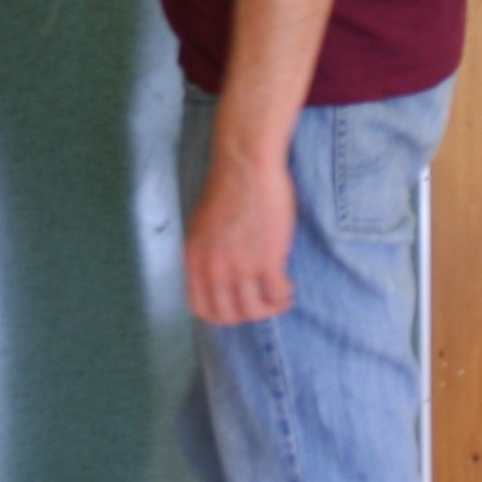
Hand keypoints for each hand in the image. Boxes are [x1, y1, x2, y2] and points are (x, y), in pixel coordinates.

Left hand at [185, 149, 296, 324]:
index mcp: (194, 260)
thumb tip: (214, 275)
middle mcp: (213, 268)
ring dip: (270, 309)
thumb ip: (205, 254)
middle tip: (262, 305)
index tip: (236, 309)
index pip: (201, 308)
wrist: (245, 165)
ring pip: (254, 310)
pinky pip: (276, 295)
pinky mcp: (267, 260)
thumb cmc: (227, 188)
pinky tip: (287, 286)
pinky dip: (283, 296)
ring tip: (280, 298)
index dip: (221, 316)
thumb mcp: (201, 226)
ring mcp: (239, 267)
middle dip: (248, 315)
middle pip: (229, 315)